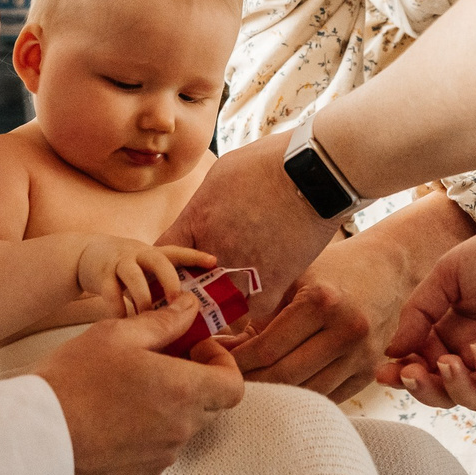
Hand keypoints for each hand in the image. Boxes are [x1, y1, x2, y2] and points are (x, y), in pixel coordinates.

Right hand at [34, 295, 244, 474]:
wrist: (33, 439)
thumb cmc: (73, 380)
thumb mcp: (116, 335)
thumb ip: (162, 322)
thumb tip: (191, 308)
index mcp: (183, 391)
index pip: (233, 385)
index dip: (221, 364)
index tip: (195, 350)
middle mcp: (179, 430)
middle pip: (208, 405)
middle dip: (192, 380)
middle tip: (158, 361)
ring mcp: (160, 458)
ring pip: (181, 427)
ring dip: (167, 406)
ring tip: (126, 388)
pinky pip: (157, 449)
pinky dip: (147, 431)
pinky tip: (112, 416)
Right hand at [74, 238, 207, 315]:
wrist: (84, 256)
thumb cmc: (124, 271)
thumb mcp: (144, 271)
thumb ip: (160, 289)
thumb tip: (187, 317)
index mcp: (153, 254)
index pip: (177, 253)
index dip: (195, 256)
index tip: (214, 262)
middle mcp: (138, 254)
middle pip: (159, 261)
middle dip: (170, 280)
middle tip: (178, 301)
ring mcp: (119, 263)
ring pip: (133, 277)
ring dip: (143, 298)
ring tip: (147, 318)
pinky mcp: (100, 274)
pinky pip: (110, 293)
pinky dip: (117, 310)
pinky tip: (122, 324)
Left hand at [162, 130, 341, 299]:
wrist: (314, 173)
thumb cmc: (268, 164)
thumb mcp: (220, 176)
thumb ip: (202, 207)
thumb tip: (197, 222)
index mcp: (196, 222)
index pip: (161, 255)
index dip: (164, 262)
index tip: (174, 264)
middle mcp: (213, 252)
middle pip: (186, 287)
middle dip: (190, 286)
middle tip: (198, 286)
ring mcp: (242, 272)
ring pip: (219, 304)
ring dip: (222, 299)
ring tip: (230, 292)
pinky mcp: (273, 284)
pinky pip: (253, 310)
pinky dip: (255, 303)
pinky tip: (259, 290)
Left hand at [235, 221, 425, 402]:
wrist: (387, 268)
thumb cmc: (332, 269)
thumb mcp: (294, 279)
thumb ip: (260, 315)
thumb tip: (220, 349)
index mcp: (322, 302)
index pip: (267, 348)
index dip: (236, 362)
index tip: (215, 363)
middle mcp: (347, 331)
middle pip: (285, 376)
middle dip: (250, 382)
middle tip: (226, 380)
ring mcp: (363, 355)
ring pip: (306, 393)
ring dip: (275, 394)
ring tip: (250, 386)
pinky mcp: (372, 372)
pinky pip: (328, 397)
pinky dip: (302, 396)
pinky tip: (282, 388)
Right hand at [379, 213, 475, 412]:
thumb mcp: (445, 277)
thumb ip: (418, 313)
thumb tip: (391, 351)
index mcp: (450, 332)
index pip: (422, 365)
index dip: (402, 374)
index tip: (382, 371)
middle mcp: (473, 352)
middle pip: (444, 391)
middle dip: (422, 389)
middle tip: (409, 373)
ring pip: (474, 399)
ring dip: (453, 389)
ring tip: (446, 363)